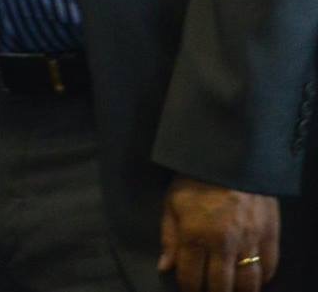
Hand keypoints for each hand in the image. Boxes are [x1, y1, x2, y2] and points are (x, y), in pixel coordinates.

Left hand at [160, 176, 277, 290]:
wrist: (230, 156)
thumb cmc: (194, 178)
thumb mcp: (171, 203)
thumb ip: (168, 238)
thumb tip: (165, 268)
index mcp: (195, 235)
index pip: (191, 277)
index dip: (189, 289)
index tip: (189, 290)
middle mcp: (223, 243)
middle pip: (221, 286)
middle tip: (210, 291)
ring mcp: (250, 240)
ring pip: (248, 283)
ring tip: (231, 290)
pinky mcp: (270, 234)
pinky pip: (269, 267)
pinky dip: (261, 278)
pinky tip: (252, 279)